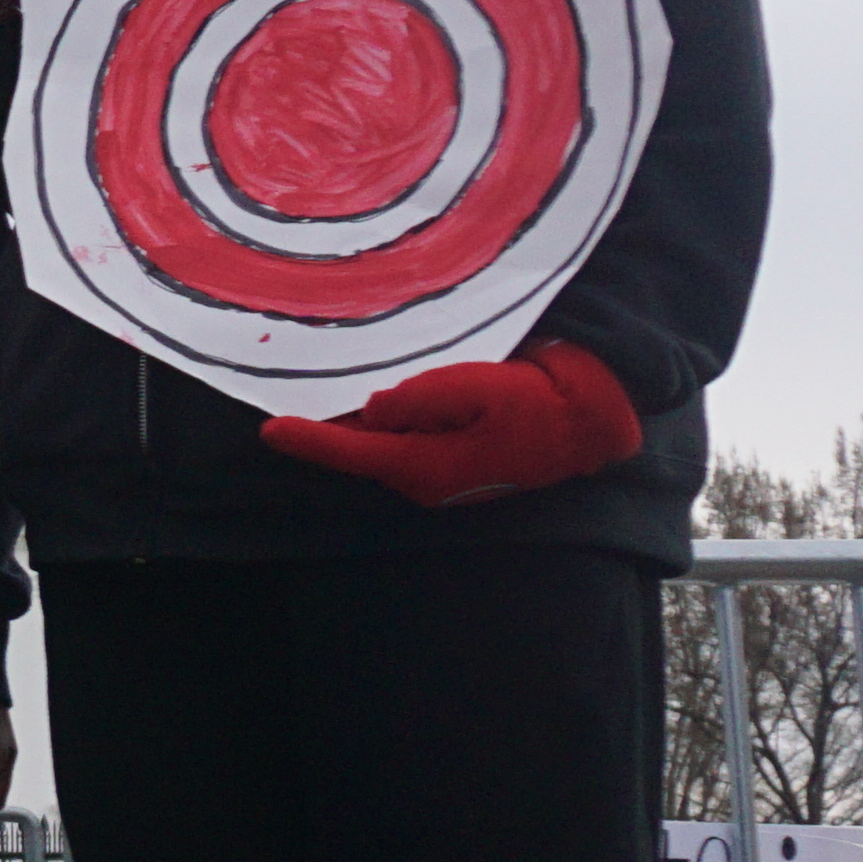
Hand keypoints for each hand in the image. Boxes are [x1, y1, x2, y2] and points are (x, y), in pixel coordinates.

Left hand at [260, 341, 644, 510]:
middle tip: (297, 392)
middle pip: (362, 448)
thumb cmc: (541, 402)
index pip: (351, 451)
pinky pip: (411, 436)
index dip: (308, 439)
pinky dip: (394, 417)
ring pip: (385, 441)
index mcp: (424, 467)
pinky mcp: (459, 456)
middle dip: (332, 424)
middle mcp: (426, 477)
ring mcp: (443, 472)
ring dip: (364, 418)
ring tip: (335, 383)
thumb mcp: (477, 389)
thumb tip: (374, 409)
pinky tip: (386, 392)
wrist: (594, 420)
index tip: (268, 430)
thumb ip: (419, 399)